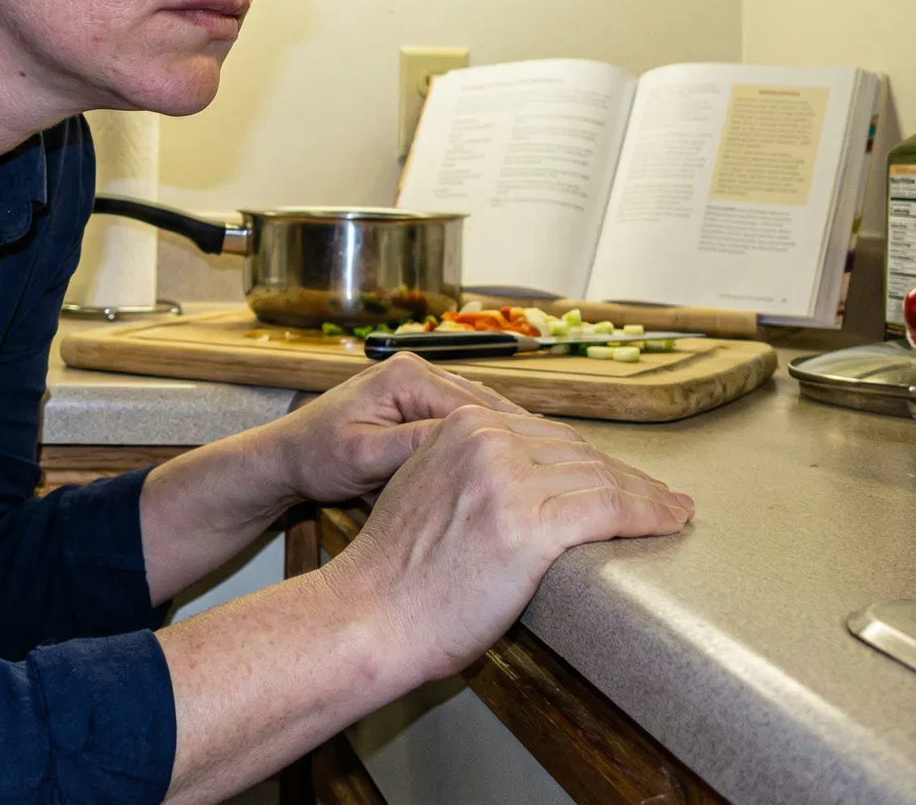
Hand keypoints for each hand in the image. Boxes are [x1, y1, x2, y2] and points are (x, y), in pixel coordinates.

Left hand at [261, 352, 527, 505]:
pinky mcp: (419, 405)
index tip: (549, 470)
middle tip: (564, 472)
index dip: (516, 440)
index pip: (476, 408)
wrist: (287, 455)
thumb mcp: (363, 457)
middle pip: (487, 409)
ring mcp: (421, 386)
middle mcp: (419, 371)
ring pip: (482, 417)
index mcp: (406, 375)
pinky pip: (467, 426)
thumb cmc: (316, 456)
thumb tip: (469, 444)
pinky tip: (513, 473)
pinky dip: (489, 446)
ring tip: (548, 475)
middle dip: (522, 440)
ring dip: (511, 444)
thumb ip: (413, 447)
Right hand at [327, 403, 694, 687]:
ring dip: (646, 495)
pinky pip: (610, 510)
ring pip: (601, 479)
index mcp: (461, 427)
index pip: (547, 434)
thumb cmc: (396, 569)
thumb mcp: (425, 486)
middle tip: (657, 495)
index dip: (592, 457)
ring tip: (671, 510)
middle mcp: (487, 442)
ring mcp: (509, 482)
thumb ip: (469, 468)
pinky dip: (649, 515)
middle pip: (579, 453)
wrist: (370, 613)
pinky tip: (669, 521)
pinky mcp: (531, 527)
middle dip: (623, 475)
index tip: (620, 473)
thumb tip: (524, 477)